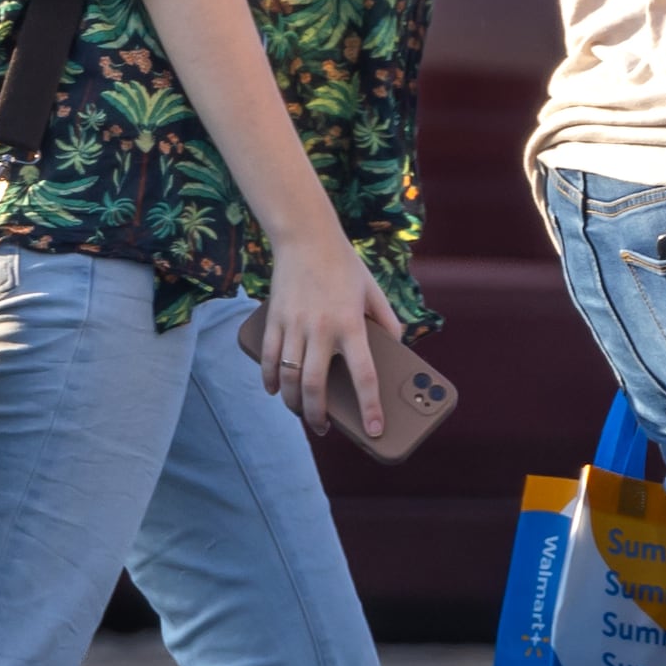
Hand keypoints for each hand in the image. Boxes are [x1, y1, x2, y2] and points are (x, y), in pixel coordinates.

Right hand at [250, 230, 401, 437]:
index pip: (364, 375)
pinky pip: (269, 357)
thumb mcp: (374, 291)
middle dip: (318, 415)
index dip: (370, 408)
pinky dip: (269, 379)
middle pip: (315, 385)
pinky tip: (274, 391)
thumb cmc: (344, 265)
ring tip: (301, 413)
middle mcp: (320, 328)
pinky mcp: (274, 318)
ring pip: (288, 377)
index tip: (375, 430)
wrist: (306, 236)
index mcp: (351, 324)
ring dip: (293, 403)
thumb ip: (387, 321)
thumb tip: (396, 348)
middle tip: (325, 429)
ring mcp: (293, 324)